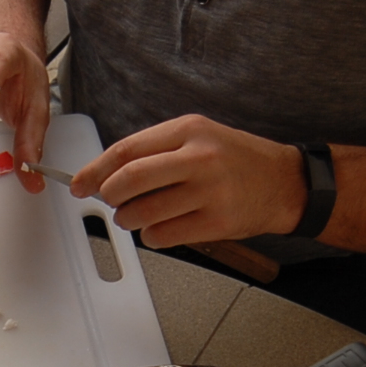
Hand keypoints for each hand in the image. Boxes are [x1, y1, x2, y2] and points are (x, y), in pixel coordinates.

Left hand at [72, 115, 307, 248]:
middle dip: (108, 196)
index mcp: (189, 130)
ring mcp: (210, 192)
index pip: (127, 150)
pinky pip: (164, 235)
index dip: (95, 170)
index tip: (78, 183)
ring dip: (127, 220)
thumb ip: (157, 151)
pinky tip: (159, 229)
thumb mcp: (199, 137)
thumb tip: (106, 174)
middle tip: (108, 201)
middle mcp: (199, 158)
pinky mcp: (218, 222)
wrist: (286, 182)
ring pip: (143, 212)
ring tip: (134, 216)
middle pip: (130, 180)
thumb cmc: (238, 160)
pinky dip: (151, 236)